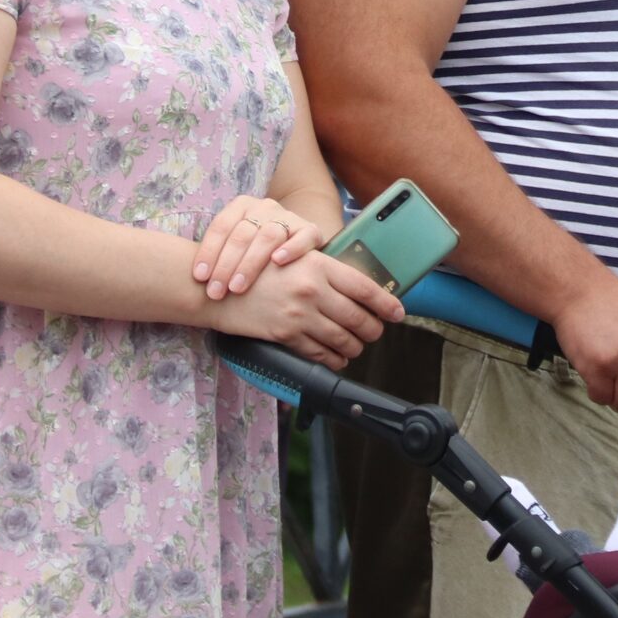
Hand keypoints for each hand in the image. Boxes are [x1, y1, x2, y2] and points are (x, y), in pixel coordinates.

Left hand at [193, 195, 323, 299]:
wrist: (292, 245)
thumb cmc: (253, 254)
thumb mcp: (235, 249)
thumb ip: (220, 256)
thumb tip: (197, 279)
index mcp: (242, 206)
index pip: (221, 226)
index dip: (208, 251)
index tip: (199, 278)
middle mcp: (264, 207)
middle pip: (242, 233)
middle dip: (226, 264)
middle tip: (216, 292)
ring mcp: (288, 217)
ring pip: (268, 236)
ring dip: (250, 263)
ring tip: (237, 287)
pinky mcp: (310, 230)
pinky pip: (302, 236)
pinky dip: (291, 248)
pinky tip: (278, 262)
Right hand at [210, 251, 402, 370]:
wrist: (219, 287)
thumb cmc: (257, 269)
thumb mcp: (294, 258)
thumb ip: (324, 272)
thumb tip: (356, 289)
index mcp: (319, 266)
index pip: (365, 288)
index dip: (386, 304)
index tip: (398, 313)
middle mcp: (313, 291)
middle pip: (359, 318)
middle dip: (373, 330)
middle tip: (376, 332)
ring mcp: (300, 315)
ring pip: (343, 339)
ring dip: (355, 347)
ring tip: (357, 346)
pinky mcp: (286, 336)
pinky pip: (321, 354)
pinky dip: (334, 359)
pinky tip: (337, 358)